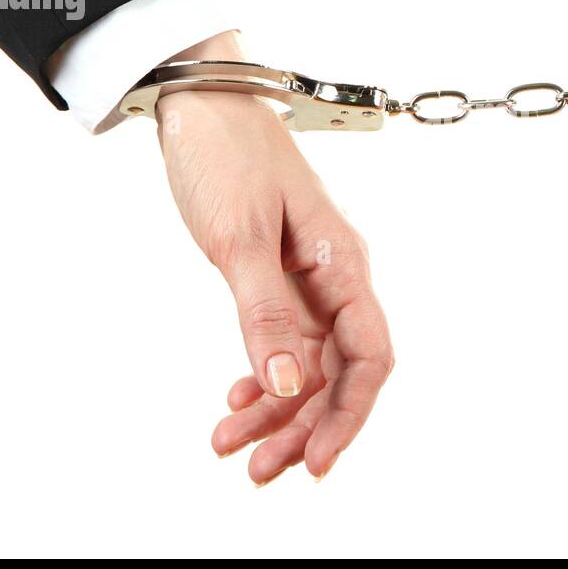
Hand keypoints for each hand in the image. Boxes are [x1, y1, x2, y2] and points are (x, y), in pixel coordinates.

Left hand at [155, 33, 392, 485]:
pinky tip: (234, 400)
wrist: (198, 99)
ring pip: (307, 363)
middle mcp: (334, 276)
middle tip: (258, 469)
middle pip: (339, 371)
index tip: (315, 462)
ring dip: (275, 410)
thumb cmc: (225, 154)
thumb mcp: (238, 238)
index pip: (368, 356)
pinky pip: (282, 340)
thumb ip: (264, 314)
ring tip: (231, 446)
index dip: (349, 415)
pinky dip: (261, 375)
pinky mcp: (277, 274)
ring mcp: (307, 277)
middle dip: (303, 425)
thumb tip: (286, 385)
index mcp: (343, 264)